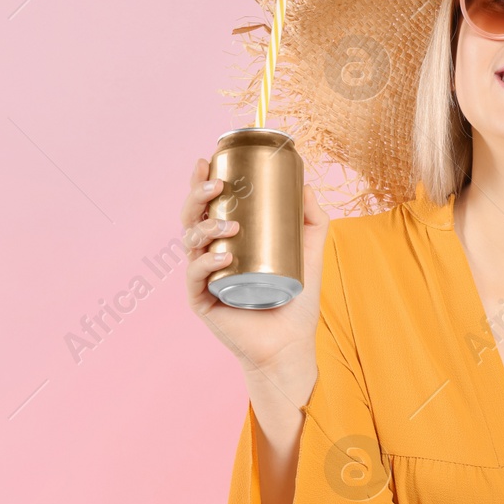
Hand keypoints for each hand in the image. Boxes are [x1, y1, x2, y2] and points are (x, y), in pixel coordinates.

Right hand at [180, 156, 328, 379]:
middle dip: (197, 196)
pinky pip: (195, 277)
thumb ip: (313, 221)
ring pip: (190, 243)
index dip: (201, 181)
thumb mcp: (310, 254)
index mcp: (227, 241)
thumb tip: (307, 185)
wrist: (291, 344)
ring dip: (205, 227)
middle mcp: (210, 256)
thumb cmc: (295, 300)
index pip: (208, 205)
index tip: (208, 159)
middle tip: (215, 185)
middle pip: (191, 218)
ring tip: (230, 226)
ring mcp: (203, 278)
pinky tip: (222, 256)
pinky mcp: (202, 301)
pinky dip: (206, 263)